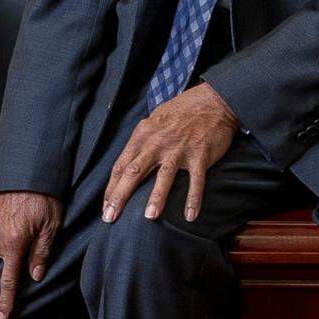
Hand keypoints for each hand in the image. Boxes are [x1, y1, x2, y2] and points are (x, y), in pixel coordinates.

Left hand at [102, 82, 238, 224]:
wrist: (212, 100)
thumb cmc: (181, 111)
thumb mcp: (154, 120)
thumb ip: (142, 141)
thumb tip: (129, 161)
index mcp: (143, 135)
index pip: (121, 165)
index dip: (111, 187)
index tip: (105, 206)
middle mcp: (157, 143)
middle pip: (134, 172)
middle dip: (120, 196)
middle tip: (110, 218)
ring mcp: (179, 149)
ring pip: (163, 176)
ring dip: (156, 198)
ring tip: (149, 217)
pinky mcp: (200, 155)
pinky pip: (196, 180)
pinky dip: (193, 198)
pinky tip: (190, 216)